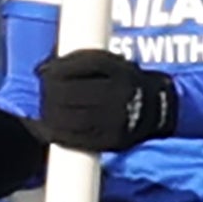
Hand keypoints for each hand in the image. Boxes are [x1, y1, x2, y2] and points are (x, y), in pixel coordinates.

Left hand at [34, 49, 181, 152]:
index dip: (56, 69)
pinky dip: (57, 134)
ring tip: (45, 109)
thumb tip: (44, 68)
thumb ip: (82, 61)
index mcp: (120, 73)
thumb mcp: (113, 63)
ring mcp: (114, 120)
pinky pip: (77, 139)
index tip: (43, 71)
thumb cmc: (127, 82)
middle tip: (43, 91)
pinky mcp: (110, 140)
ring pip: (68, 117)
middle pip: (69, 92)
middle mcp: (118, 95)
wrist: (158, 110)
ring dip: (50, 113)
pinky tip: (49, 129)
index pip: (81, 67)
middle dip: (49, 92)